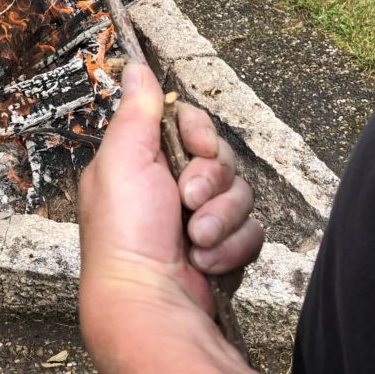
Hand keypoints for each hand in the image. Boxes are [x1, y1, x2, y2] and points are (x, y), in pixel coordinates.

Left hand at [78, 62, 262, 373]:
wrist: (151, 305)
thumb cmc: (126, 234)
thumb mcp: (123, 160)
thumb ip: (137, 112)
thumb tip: (135, 68)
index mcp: (142, 163)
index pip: (191, 125)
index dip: (200, 134)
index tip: (193, 148)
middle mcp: (169, 189)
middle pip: (220, 158)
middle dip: (211, 182)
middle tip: (187, 204)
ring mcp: (198, 222)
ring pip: (241, 194)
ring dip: (221, 219)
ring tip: (195, 242)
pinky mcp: (222, 250)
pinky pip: (252, 231)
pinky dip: (232, 247)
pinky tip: (206, 264)